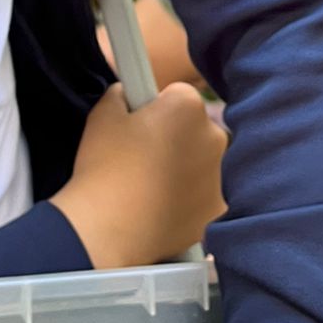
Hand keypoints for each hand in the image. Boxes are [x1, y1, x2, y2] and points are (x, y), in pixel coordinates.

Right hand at [51, 82, 225, 268]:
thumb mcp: (103, 114)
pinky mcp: (217, 209)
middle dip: (174, 138)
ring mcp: (219, 176)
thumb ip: (122, 93)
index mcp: (187, 106)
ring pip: (200, 163)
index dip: (155, 109)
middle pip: (194, 128)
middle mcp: (214, 136)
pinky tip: (159, 208)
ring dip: (182, 169)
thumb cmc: (104, 168)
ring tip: (146, 187)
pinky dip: (188, 200)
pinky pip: (203, 196)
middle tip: (140, 158)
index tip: (138, 127)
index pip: (177, 96)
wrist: (108, 230)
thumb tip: (128, 92)